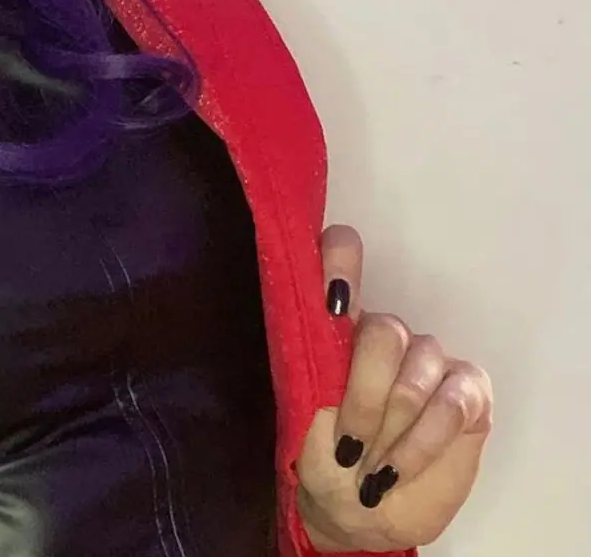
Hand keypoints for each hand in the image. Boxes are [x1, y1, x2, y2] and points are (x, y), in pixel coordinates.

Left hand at [295, 226, 493, 552]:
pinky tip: (398, 469)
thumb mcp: (302, 407)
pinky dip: (423, 441)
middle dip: (365, 394)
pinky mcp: (470, 394)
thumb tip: (327, 314)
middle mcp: (387, 334)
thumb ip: (311, 355)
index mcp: (338, 324)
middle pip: (384, 331)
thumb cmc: (321, 453)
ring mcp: (430, 361)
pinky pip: (454, 402)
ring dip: (392, 426)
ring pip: (420, 365)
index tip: (333, 296)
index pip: (340, 260)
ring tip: (369, 467)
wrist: (356, 512)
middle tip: (348, 443)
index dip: (340, 260)